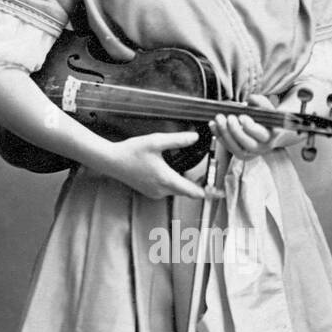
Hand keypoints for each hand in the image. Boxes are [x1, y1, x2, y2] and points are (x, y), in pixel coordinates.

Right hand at [105, 130, 224, 200]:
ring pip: (178, 190)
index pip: (194, 192)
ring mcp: (155, 193)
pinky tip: (176, 171)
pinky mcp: (150, 191)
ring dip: (187, 183)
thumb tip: (195, 137)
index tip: (220, 193)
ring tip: (197, 173)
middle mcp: (162, 190)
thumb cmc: (131, 151)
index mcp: (166, 180)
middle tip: (211, 175)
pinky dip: (176, 183)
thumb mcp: (156, 141)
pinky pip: (169, 189)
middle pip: (188, 191)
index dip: (209, 193)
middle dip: (200, 184)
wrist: (111, 161)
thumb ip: (177, 140)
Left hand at [208, 94, 283, 160]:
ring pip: (235, 147)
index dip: (250, 127)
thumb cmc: (266, 120)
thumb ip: (262, 102)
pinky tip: (212, 124)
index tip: (241, 117)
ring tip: (218, 118)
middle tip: (229, 117)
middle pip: (247, 143)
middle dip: (235, 130)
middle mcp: (260, 148)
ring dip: (224, 132)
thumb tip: (251, 98)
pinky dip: (218, 135)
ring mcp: (249, 153)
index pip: (260, 134)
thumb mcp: (267, 110)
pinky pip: (227, 146)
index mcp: (270, 136)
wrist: (266, 134)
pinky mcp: (238, 153)